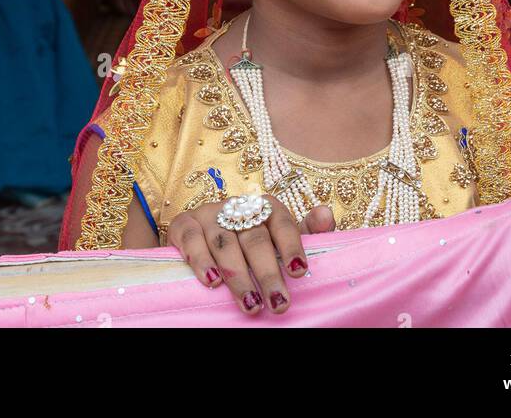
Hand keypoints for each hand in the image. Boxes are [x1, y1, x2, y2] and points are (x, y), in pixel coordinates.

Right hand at [166, 195, 334, 317]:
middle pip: (254, 238)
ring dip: (238, 275)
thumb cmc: (249, 243)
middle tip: (279, 303)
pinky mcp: (183, 224)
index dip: (291, 245)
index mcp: (264, 207)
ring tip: (250, 304)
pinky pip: (191, 240)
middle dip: (267, 273)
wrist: (202, 239)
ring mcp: (209, 214)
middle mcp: (236, 206)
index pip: (281, 222)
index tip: (299, 271)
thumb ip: (305, 229)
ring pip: (225, 242)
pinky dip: (201, 261)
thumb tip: (326, 214)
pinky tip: (211, 282)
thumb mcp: (278, 238)